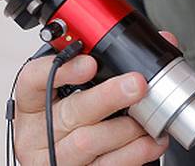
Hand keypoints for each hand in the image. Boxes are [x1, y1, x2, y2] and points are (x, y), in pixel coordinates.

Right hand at [13, 32, 178, 165]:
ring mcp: (55, 157)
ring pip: (88, 141)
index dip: (62, 70)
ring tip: (150, 119)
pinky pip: (106, 165)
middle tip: (137, 85)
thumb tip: (161, 41)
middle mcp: (38, 131)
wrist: (76, 158)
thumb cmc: (79, 116)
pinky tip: (151, 141)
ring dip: (127, 128)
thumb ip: (116, 61)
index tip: (90, 63)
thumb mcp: (86, 86)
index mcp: (34, 100)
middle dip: (109, 96)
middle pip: (71, 111)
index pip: (33, 79)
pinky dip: (135, 152)